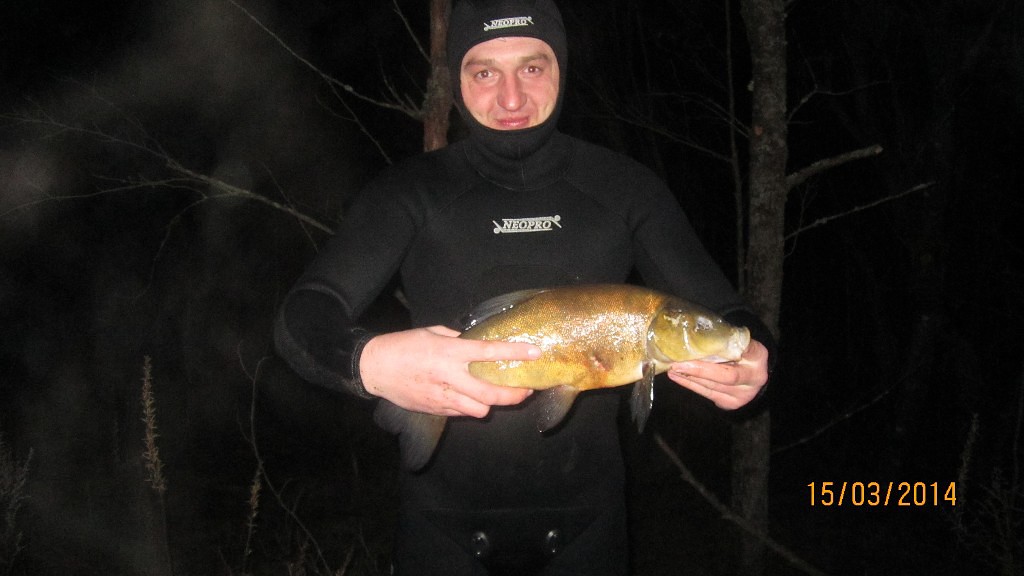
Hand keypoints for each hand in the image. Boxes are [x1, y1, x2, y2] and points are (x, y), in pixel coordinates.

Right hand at [359, 325, 540, 417]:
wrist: (375, 368)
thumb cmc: (403, 346)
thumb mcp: (432, 332)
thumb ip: (457, 339)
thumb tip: (476, 341)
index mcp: (450, 353)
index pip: (490, 353)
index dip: (515, 353)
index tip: (535, 353)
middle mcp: (450, 377)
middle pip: (491, 394)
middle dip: (515, 395)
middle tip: (526, 390)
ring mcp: (443, 397)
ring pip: (479, 410)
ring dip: (493, 404)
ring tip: (499, 396)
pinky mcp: (436, 409)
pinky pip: (462, 413)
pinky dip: (471, 407)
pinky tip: (472, 399)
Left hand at [666, 339, 769, 409]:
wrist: (750, 371)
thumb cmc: (738, 351)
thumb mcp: (737, 341)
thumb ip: (724, 339)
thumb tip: (694, 333)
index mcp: (758, 356)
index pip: (741, 351)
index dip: (723, 349)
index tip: (699, 347)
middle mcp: (755, 377)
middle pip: (726, 376)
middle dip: (699, 371)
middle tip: (677, 364)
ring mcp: (744, 394)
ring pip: (713, 386)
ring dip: (690, 378)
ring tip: (673, 369)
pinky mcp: (731, 403)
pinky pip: (708, 394)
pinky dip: (691, 385)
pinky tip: (677, 377)